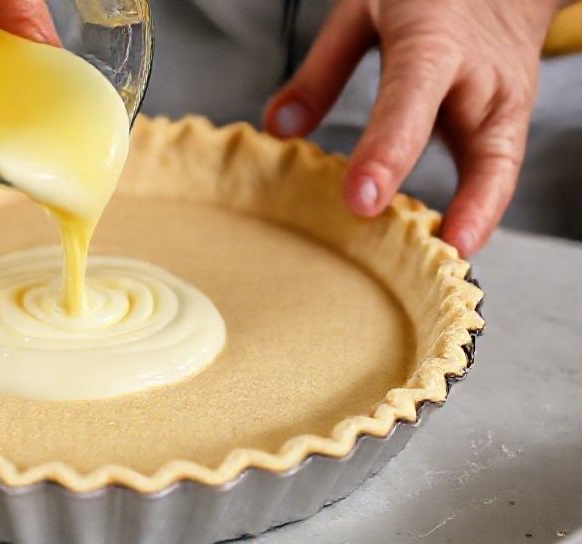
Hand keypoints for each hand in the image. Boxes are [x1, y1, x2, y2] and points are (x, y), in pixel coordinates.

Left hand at [263, 0, 561, 255]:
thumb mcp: (362, 10)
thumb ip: (320, 72)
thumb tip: (279, 129)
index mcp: (432, 43)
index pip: (408, 104)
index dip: (386, 155)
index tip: (361, 201)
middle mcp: (479, 77)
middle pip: (479, 146)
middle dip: (461, 204)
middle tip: (429, 254)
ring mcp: (506, 100)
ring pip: (502, 168)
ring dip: (478, 219)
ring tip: (443, 268)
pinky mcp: (513, 120)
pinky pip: (500, 171)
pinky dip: (481, 210)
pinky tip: (449, 243)